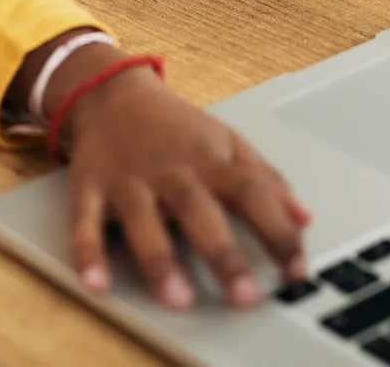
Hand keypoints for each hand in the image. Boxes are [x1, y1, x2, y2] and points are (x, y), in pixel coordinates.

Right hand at [53, 46, 310, 309]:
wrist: (112, 91)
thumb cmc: (176, 128)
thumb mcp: (227, 143)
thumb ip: (266, 180)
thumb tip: (304, 219)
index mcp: (211, 160)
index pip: (252, 194)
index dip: (277, 232)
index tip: (296, 271)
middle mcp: (172, 171)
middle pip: (200, 211)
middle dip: (223, 255)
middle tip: (245, 296)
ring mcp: (129, 180)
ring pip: (144, 222)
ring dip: (161, 261)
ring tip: (178, 299)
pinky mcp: (90, 188)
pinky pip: (86, 223)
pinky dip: (88, 254)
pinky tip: (97, 283)